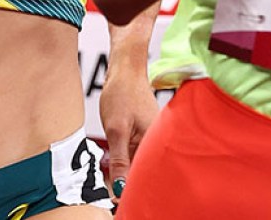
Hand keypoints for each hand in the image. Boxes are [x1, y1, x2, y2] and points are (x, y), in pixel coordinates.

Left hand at [99, 66, 159, 203]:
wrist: (124, 69)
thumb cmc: (122, 93)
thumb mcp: (116, 129)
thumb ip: (119, 160)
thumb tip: (120, 189)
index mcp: (157, 142)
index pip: (147, 176)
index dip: (133, 189)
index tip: (119, 201)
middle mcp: (158, 143)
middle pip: (144, 173)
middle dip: (129, 184)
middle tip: (112, 194)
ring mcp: (151, 139)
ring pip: (138, 165)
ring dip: (126, 173)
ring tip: (112, 181)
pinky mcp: (143, 136)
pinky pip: (135, 156)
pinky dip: (125, 162)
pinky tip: (116, 164)